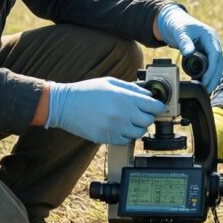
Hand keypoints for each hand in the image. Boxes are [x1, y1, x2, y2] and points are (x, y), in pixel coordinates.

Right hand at [47, 77, 165, 144]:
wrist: (65, 106)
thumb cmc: (87, 91)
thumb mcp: (111, 82)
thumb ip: (132, 88)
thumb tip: (148, 93)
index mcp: (125, 98)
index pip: (154, 106)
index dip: (157, 105)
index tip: (155, 104)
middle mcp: (123, 114)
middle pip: (149, 120)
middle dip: (148, 115)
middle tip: (141, 111)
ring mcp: (115, 128)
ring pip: (139, 133)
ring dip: (137, 126)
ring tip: (128, 119)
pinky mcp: (108, 138)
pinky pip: (127, 140)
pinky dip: (127, 134)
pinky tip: (119, 126)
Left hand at [156, 4, 222, 92]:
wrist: (174, 21)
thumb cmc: (177, 25)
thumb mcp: (179, 33)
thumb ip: (184, 42)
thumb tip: (188, 53)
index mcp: (210, 36)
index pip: (215, 55)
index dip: (212, 69)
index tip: (206, 80)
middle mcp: (213, 42)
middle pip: (219, 63)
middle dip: (214, 77)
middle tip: (207, 90)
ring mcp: (211, 48)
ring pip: (216, 66)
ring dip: (212, 78)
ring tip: (205, 90)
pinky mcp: (207, 53)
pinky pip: (211, 66)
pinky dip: (208, 75)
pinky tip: (202, 83)